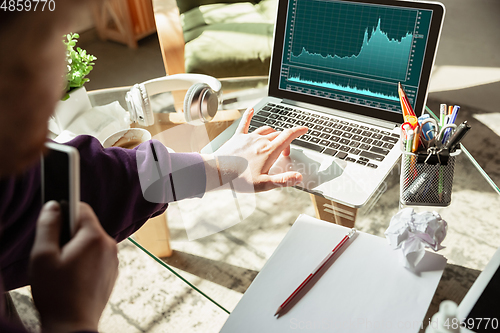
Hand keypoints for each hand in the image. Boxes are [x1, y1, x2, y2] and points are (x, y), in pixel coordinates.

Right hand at [30, 201, 118, 332]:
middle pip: (86, 227)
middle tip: (55, 255)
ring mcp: (113, 260)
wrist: (73, 326)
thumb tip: (54, 206)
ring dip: (77, 249)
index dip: (64, 211)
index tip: (55, 220)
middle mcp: (110, 246)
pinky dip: (85, 261)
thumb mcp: (43, 256)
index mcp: (95, 237)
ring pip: (91, 243)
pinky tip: (72, 278)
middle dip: (69, 235)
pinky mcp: (112, 272)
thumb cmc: (57, 294)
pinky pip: (96, 257)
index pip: (82, 208)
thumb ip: (48, 225)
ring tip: (63, 270)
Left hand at [210, 107, 307, 191]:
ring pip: (266, 129)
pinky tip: (251, 109)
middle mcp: (260, 141)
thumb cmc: (239, 179)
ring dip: (273, 133)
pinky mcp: (238, 137)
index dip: (298, 131)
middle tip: (285, 153)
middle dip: (285, 141)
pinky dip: (249, 115)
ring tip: (274, 139)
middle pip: (278, 135)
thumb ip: (283, 180)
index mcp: (269, 151)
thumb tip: (298, 177)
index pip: (288, 136)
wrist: (217, 172)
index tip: (304, 129)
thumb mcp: (263, 184)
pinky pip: (245, 123)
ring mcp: (249, 137)